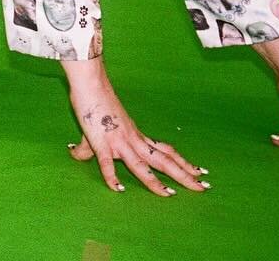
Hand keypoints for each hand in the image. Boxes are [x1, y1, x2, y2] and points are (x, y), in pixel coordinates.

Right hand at [64, 80, 210, 196]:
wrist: (91, 83)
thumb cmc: (96, 101)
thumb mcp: (97, 127)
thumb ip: (89, 145)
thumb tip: (75, 153)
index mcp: (137, 136)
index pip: (165, 151)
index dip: (182, 162)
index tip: (198, 172)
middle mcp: (134, 140)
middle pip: (163, 160)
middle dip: (183, 175)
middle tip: (203, 187)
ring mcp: (119, 142)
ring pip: (142, 165)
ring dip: (156, 181)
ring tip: (171, 195)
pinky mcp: (101, 143)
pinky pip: (107, 163)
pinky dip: (112, 177)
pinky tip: (119, 190)